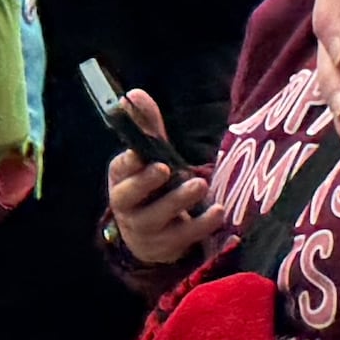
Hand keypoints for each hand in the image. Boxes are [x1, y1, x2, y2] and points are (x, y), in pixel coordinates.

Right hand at [105, 93, 223, 273]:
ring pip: (156, 218)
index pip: (120, 170)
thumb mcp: (149, 158)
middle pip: (129, 197)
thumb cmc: (153, 189)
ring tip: (200, 184)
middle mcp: (128, 206)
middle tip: (165, 168)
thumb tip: (134, 94)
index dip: (128, 163)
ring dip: (178, 201)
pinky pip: (184, 237)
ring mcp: (146, 229)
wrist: (151, 238)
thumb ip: (147, 128)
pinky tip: (219, 212)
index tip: (140, 154)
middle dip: (145, 183)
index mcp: (122, 180)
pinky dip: (202, 225)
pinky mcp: (168, 245)